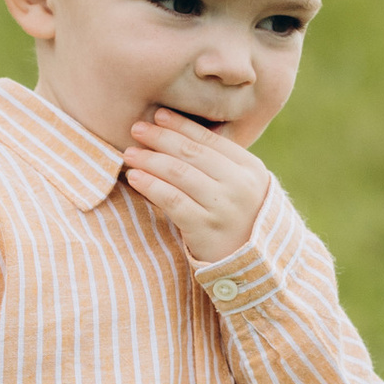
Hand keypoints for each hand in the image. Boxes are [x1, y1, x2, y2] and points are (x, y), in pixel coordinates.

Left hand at [120, 107, 270, 266]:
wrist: (253, 268)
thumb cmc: (240, 222)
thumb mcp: (241, 189)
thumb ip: (220, 165)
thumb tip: (177, 135)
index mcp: (250, 168)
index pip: (210, 140)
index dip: (181, 125)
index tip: (158, 115)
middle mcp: (239, 185)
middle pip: (192, 153)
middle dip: (161, 138)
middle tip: (136, 128)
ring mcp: (223, 207)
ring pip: (179, 174)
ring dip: (150, 160)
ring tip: (130, 153)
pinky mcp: (205, 229)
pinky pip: (172, 201)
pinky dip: (151, 186)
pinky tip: (135, 178)